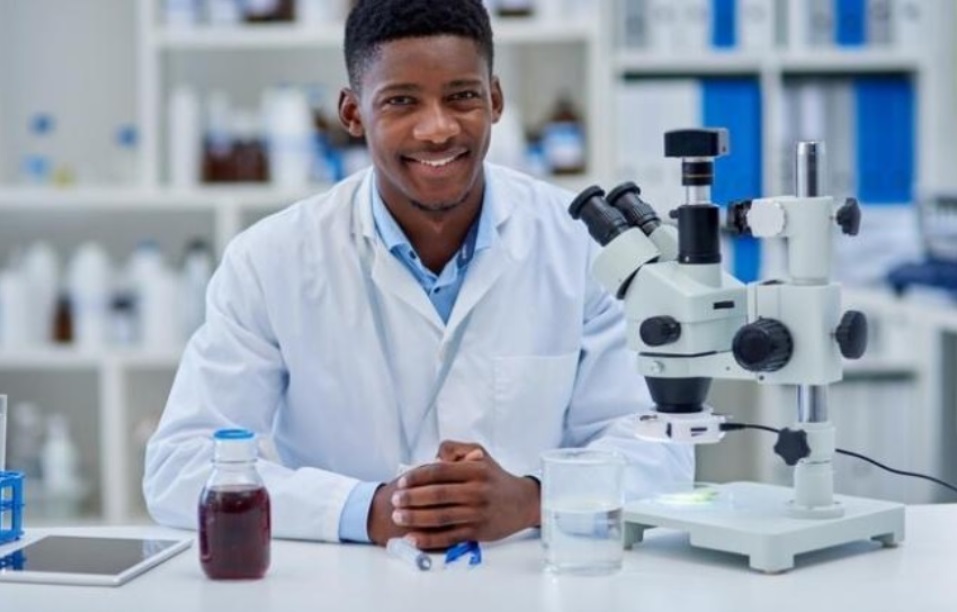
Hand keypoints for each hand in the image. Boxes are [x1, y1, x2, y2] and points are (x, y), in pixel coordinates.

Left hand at [365, 444, 489, 545]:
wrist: (523, 502)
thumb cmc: (495, 477)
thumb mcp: (480, 453)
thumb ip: (455, 449)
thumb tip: (435, 457)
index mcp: (476, 470)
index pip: (440, 472)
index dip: (418, 477)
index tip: (402, 482)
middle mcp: (477, 492)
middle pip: (438, 495)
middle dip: (412, 498)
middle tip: (394, 500)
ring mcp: (477, 514)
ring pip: (441, 517)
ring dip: (416, 518)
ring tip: (398, 517)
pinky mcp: (478, 532)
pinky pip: (449, 537)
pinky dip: (429, 540)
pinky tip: (412, 538)